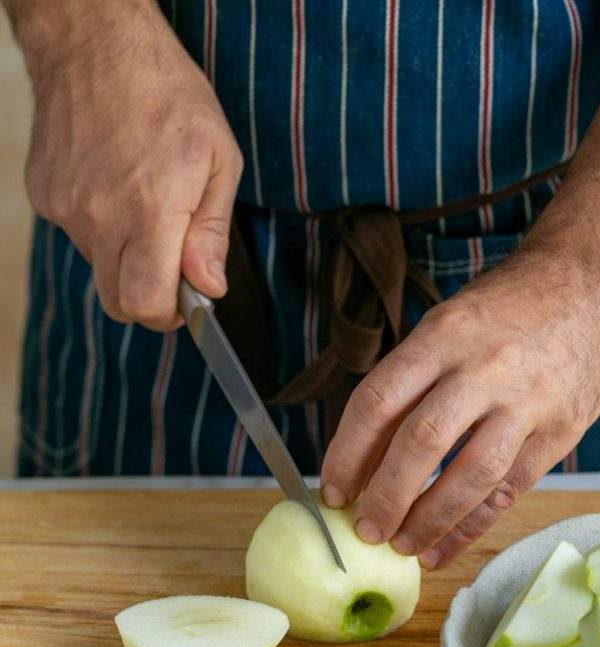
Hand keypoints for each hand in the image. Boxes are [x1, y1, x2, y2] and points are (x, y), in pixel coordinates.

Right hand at [20, 0, 242, 329]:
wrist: (95, 42)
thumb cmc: (167, 93)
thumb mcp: (219, 159)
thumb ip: (212, 233)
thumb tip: (208, 287)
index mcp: (149, 212)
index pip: (144, 303)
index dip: (167, 313)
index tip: (184, 300)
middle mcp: (100, 217)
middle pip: (118, 302)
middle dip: (147, 298)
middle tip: (169, 268)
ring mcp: (66, 208)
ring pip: (98, 268)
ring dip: (125, 256)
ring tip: (142, 204)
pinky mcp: (44, 195)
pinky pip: (76, 235)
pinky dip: (99, 226)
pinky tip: (113, 185)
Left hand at [320, 244, 599, 568]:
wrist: (589, 285)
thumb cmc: (503, 311)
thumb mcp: (447, 324)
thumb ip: (410, 383)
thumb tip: (364, 458)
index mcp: (443, 336)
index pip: (379, 401)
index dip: (347, 454)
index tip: (333, 491)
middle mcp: (483, 368)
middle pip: (421, 442)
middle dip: (386, 496)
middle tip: (366, 529)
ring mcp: (527, 402)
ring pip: (470, 475)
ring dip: (429, 520)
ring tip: (403, 547)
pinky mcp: (560, 431)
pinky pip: (508, 491)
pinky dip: (471, 526)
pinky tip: (444, 547)